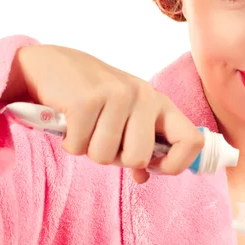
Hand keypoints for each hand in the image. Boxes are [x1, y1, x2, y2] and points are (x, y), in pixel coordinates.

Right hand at [3, 44, 203, 181]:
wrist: (51, 66)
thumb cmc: (93, 98)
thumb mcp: (124, 118)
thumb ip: (140, 145)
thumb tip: (144, 177)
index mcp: (160, 103)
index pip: (193, 141)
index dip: (175, 164)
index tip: (151, 166)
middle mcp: (144, 96)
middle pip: (140, 157)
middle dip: (116, 159)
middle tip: (103, 138)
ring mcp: (117, 95)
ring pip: (105, 157)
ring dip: (88, 149)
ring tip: (85, 125)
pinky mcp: (87, 99)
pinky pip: (79, 147)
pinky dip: (69, 142)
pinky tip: (68, 122)